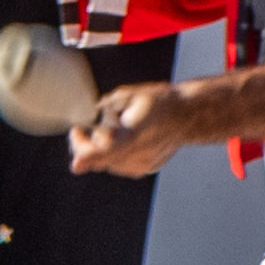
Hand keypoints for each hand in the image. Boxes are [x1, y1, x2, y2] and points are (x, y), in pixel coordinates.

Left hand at [70, 83, 190, 178]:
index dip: (90, 157)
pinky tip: (126, 139)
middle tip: (78, 131)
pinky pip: (118, 165)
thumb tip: (91, 116)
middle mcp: (139, 154)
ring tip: (117, 129)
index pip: (108, 150)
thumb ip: (106, 108)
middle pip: (99, 159)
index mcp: (135, 133)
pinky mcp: (144, 169)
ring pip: (106, 162)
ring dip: (102, 148)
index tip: (76, 163)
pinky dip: (115, 153)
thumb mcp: (129, 95)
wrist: (188, 115)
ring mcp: (142, 165)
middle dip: (85, 145)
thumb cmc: (159, 101)